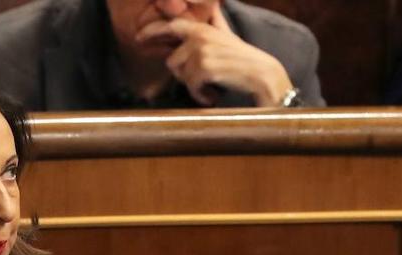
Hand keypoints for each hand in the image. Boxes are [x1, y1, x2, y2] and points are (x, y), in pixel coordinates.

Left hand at [136, 5, 291, 106]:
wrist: (263, 75)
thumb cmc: (243, 60)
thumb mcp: (225, 36)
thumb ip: (211, 25)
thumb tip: (205, 11)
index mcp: (202, 28)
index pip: (171, 25)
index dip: (152, 31)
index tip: (138, 38)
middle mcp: (199, 37)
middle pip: (172, 61)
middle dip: (183, 75)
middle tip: (200, 81)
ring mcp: (200, 51)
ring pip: (180, 75)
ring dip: (194, 86)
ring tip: (211, 87)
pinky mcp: (204, 67)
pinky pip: (191, 86)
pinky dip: (201, 95)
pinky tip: (213, 95)